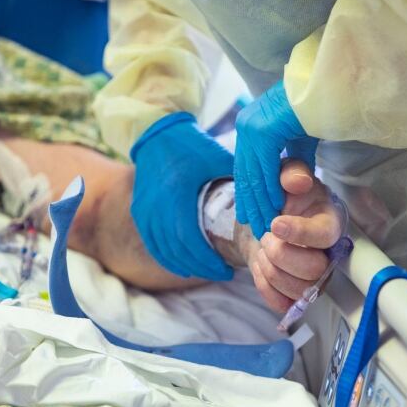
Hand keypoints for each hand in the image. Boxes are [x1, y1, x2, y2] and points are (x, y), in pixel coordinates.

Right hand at [131, 112, 233, 280]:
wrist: (156, 132)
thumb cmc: (191, 144)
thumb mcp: (217, 158)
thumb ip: (239, 180)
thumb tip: (266, 200)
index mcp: (177, 196)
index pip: (191, 241)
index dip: (208, 261)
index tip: (228, 270)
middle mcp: (156, 208)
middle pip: (178, 251)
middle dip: (202, 267)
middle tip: (223, 274)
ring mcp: (144, 211)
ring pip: (164, 251)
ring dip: (187, 266)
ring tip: (208, 270)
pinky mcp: (139, 212)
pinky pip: (153, 244)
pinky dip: (169, 258)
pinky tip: (185, 267)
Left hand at [234, 81, 318, 238]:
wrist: (329, 85)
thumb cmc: (319, 108)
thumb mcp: (301, 139)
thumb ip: (293, 160)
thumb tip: (291, 182)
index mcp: (250, 125)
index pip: (246, 167)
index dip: (248, 194)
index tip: (251, 216)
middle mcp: (246, 125)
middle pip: (246, 174)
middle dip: (252, 204)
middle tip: (257, 228)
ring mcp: (252, 127)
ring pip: (254, 175)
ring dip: (261, 203)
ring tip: (267, 224)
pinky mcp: (264, 131)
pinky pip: (265, 169)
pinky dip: (270, 190)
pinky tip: (276, 207)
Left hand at [242, 160, 342, 312]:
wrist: (264, 217)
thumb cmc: (283, 196)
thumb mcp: (286, 175)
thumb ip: (292, 173)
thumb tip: (297, 181)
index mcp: (330, 221)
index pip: (325, 235)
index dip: (300, 233)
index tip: (275, 224)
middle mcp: (328, 254)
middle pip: (314, 270)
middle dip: (281, 254)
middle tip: (266, 236)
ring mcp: (314, 278)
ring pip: (298, 290)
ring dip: (270, 269)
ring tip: (263, 248)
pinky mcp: (297, 293)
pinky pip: (282, 302)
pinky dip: (264, 284)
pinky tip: (261, 265)